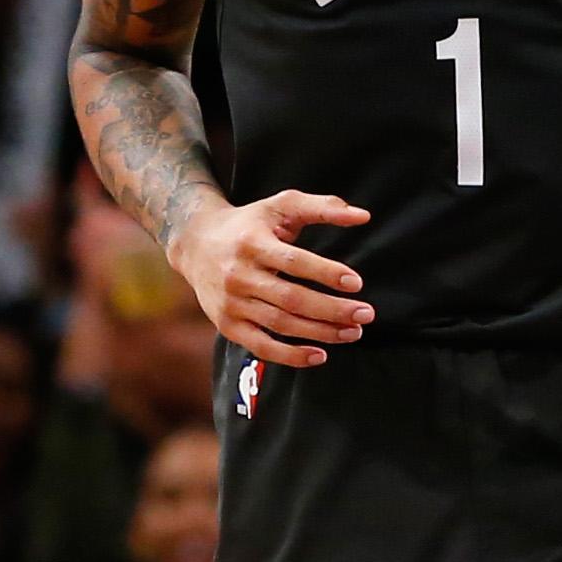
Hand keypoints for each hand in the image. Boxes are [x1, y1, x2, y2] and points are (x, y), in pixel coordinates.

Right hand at [169, 189, 373, 367]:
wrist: (196, 244)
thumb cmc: (250, 223)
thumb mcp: (281, 205)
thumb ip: (322, 207)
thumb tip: (364, 216)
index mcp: (253, 243)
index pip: (294, 261)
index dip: (325, 273)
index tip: (355, 282)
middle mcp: (239, 275)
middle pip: (291, 299)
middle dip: (332, 310)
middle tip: (365, 315)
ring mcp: (231, 303)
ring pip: (280, 324)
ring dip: (320, 332)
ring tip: (353, 332)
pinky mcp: (227, 325)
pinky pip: (261, 347)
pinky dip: (291, 356)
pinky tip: (320, 355)